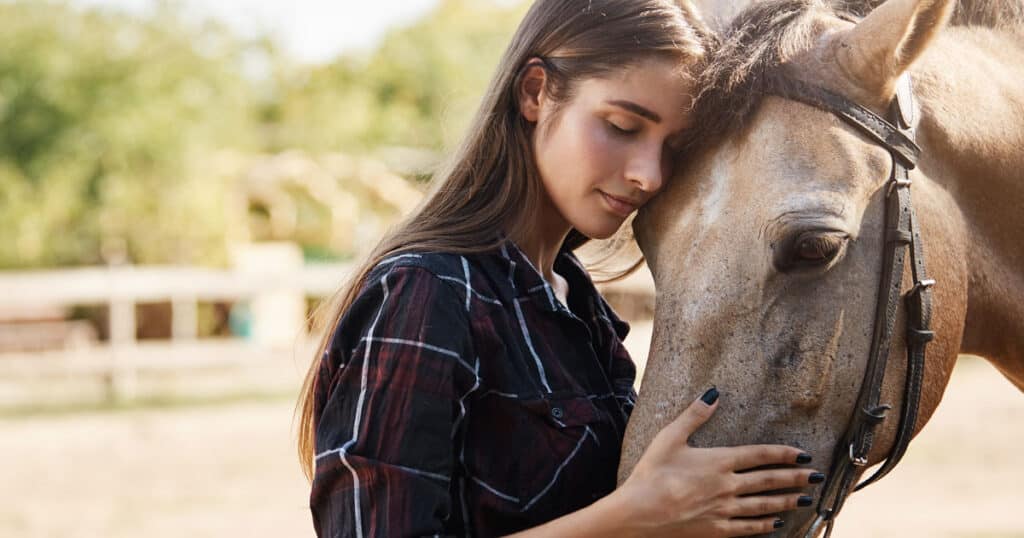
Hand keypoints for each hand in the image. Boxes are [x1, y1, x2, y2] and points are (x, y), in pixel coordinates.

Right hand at [612, 388, 819, 536]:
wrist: (639, 513)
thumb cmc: (651, 473)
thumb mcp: (669, 437)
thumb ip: (694, 415)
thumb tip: (714, 393)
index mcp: (718, 461)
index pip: (760, 455)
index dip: (784, 454)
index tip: (803, 455)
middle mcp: (727, 486)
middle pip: (769, 480)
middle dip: (796, 478)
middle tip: (818, 477)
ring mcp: (724, 510)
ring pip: (764, 505)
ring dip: (787, 500)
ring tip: (805, 499)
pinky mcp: (717, 530)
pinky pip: (748, 528)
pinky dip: (765, 525)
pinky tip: (777, 523)